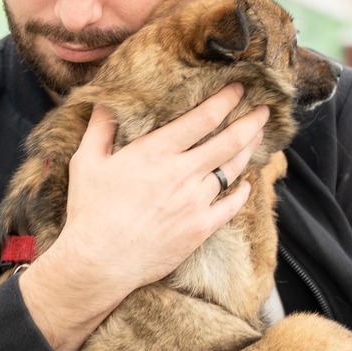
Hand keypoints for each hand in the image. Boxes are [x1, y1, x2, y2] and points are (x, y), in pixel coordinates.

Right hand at [21, 84, 268, 350]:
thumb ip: (100, 128)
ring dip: (249, 150)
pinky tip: (248, 184)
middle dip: (251, 121)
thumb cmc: (90, 212)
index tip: (238, 88)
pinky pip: (231, 206)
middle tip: (265, 109)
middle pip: (230, 140)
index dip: (225, 100)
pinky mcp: (200, 229)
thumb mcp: (86, 162)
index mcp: (157, 152)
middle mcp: (182, 173)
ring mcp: (195, 202)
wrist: (99, 262)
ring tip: (258, 137)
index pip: (203, 118)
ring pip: (233, 169)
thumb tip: (105, 102)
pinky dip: (243, 192)